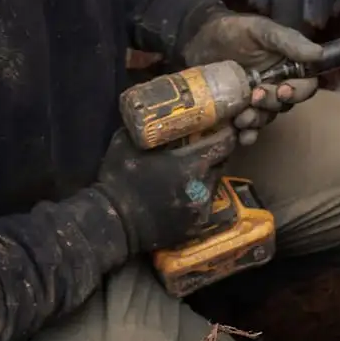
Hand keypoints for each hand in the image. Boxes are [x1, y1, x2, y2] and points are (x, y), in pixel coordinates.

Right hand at [94, 127, 236, 253]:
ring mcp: (201, 208)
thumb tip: (152, 113)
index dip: (225, 134)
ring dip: (206, 174)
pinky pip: (205, 204)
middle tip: (203, 146)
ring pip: (214, 183)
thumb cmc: (119, 180)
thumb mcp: (126, 143)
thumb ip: (145, 128)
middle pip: (221, 163)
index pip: (224, 143)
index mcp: (190, 163)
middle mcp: (202, 185)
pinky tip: (184, 192)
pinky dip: (199, 196)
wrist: (114, 225)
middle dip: (215, 153)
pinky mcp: (196, 226)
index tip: (221, 126)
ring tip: (190, 170)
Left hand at [182, 10, 325, 143]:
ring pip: (266, 118)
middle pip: (285, 105)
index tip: (283, 90)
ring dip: (257, 121)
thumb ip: (288, 41)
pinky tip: (239, 135)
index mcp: (288, 67)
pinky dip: (246, 135)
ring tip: (241, 116)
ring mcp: (256, 101)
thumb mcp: (261, 30)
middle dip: (272, 104)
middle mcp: (276, 86)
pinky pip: (247, 129)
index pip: (305, 85)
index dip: (298, 92)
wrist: (198, 39)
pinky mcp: (237, 111)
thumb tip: (318, 53)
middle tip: (255, 97)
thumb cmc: (234, 31)